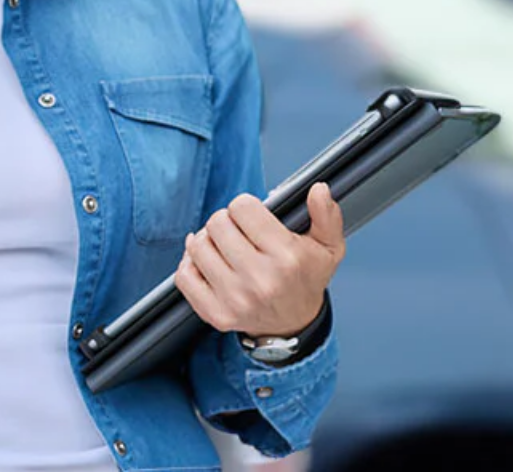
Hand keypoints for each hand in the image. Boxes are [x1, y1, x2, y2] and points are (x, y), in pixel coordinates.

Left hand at [174, 182, 344, 338]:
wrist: (295, 324)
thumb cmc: (306, 280)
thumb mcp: (328, 247)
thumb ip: (326, 216)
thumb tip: (318, 190)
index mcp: (287, 258)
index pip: (243, 208)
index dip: (246, 206)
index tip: (252, 216)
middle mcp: (260, 280)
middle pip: (217, 223)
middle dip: (226, 221)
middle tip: (237, 231)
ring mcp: (235, 299)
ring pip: (197, 246)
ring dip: (207, 240)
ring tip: (223, 245)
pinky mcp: (217, 314)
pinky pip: (184, 277)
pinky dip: (190, 263)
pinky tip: (206, 260)